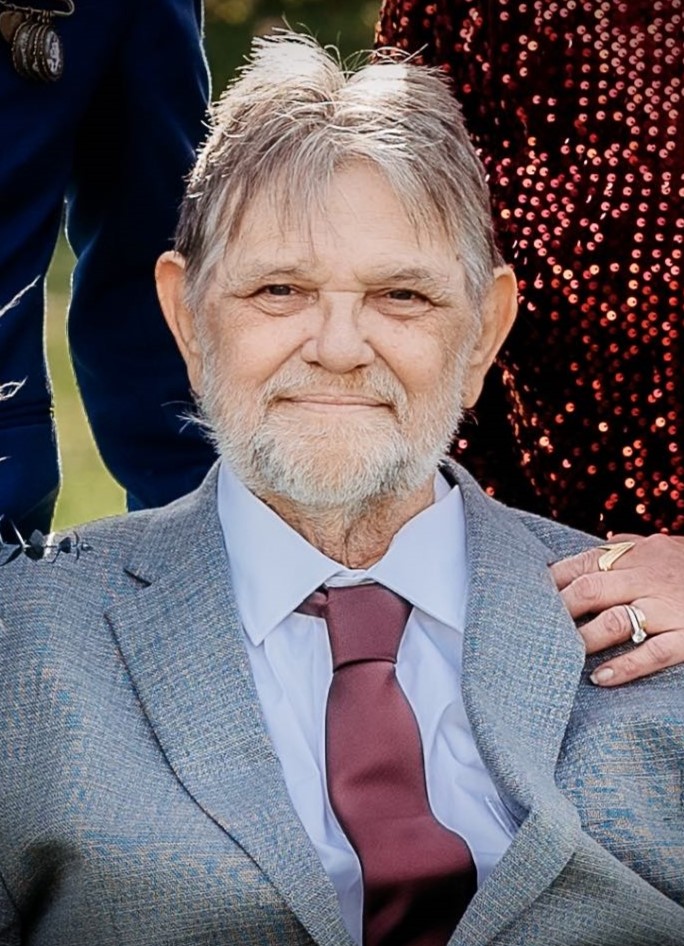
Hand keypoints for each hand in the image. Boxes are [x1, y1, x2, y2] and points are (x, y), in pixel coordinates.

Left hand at [551, 534, 683, 685]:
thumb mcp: (671, 546)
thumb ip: (637, 544)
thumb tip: (607, 538)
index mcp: (642, 553)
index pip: (584, 561)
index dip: (553, 578)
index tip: (527, 593)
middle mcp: (651, 576)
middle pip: (591, 588)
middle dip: (559, 609)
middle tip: (536, 627)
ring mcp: (671, 607)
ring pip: (616, 620)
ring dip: (584, 638)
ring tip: (563, 654)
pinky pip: (655, 652)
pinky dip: (625, 666)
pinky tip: (600, 678)